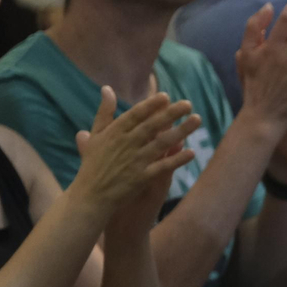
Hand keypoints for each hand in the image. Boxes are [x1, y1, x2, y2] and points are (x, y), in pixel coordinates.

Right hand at [70, 87, 200, 215]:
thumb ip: (104, 112)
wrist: (90, 197)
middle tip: (188, 104)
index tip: (166, 96)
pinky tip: (191, 152)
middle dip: (171, 114)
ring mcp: (134, 161)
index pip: (135, 115)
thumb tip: (107, 88)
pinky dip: (176, 160)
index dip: (151, 105)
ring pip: (161, 144)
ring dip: (181, 131)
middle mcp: (125, 145)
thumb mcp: (96, 136)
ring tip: (197, 120)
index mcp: (114, 133)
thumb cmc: (93, 165)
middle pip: (152, 126)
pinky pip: (162, 167)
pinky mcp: (141, 178)